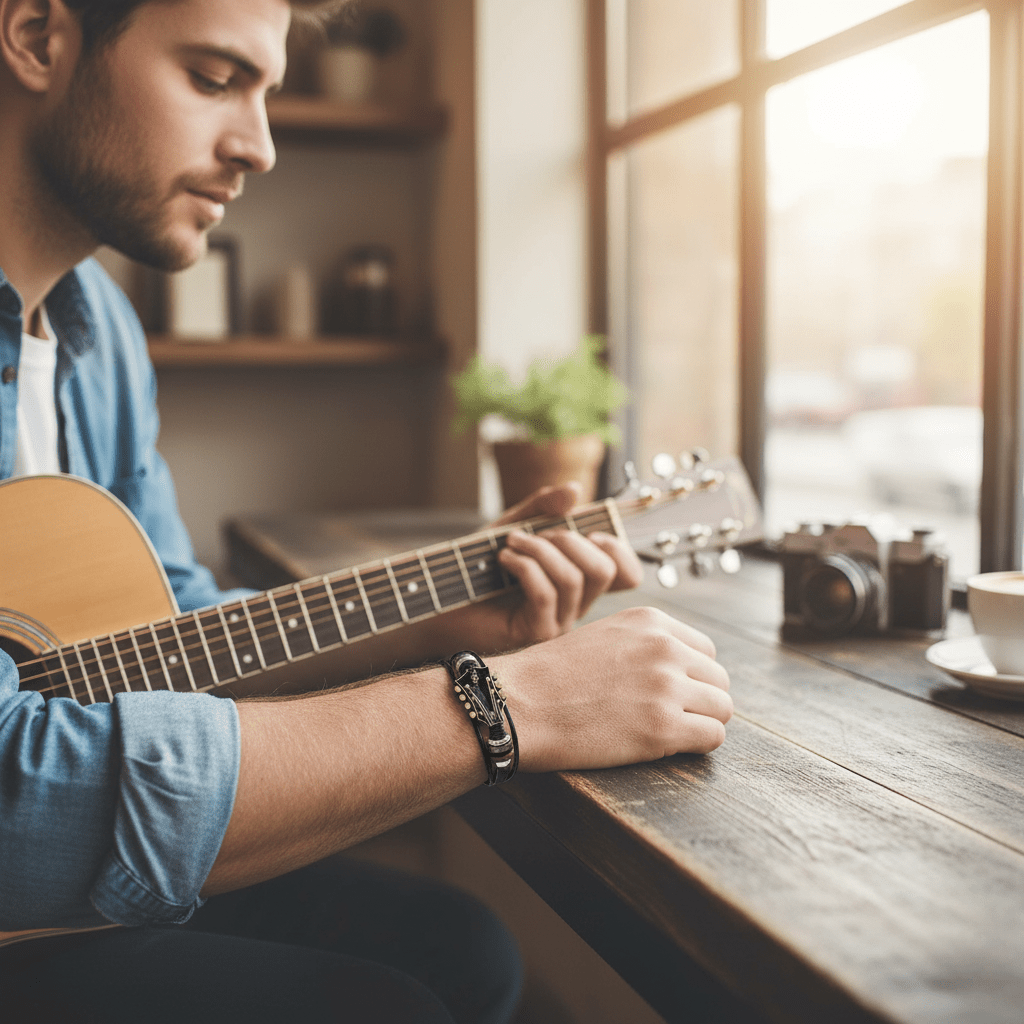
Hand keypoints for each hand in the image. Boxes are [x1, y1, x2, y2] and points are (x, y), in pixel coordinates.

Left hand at [437, 483, 643, 653]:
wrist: (439, 598)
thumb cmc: (476, 566)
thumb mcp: (512, 526)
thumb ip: (542, 507)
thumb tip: (575, 489)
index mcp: (577, 580)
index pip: (626, 574)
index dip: (619, 548)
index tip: (588, 531)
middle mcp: (574, 604)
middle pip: (606, 571)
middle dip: (571, 540)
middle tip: (536, 533)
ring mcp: (557, 622)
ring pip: (575, 579)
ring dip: (541, 550)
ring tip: (510, 543)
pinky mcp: (534, 633)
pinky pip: (546, 594)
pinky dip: (525, 566)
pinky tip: (503, 558)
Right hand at [494, 606, 732, 768]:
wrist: (519, 704)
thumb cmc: (551, 677)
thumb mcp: (604, 636)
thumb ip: (644, 644)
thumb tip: (681, 669)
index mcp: (651, 622)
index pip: (706, 650)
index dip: (691, 676)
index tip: (669, 692)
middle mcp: (664, 648)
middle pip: (719, 679)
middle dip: (700, 700)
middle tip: (669, 717)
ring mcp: (666, 688)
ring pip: (723, 709)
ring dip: (701, 723)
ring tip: (668, 732)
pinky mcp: (662, 729)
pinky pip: (713, 737)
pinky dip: (696, 746)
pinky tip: (666, 746)